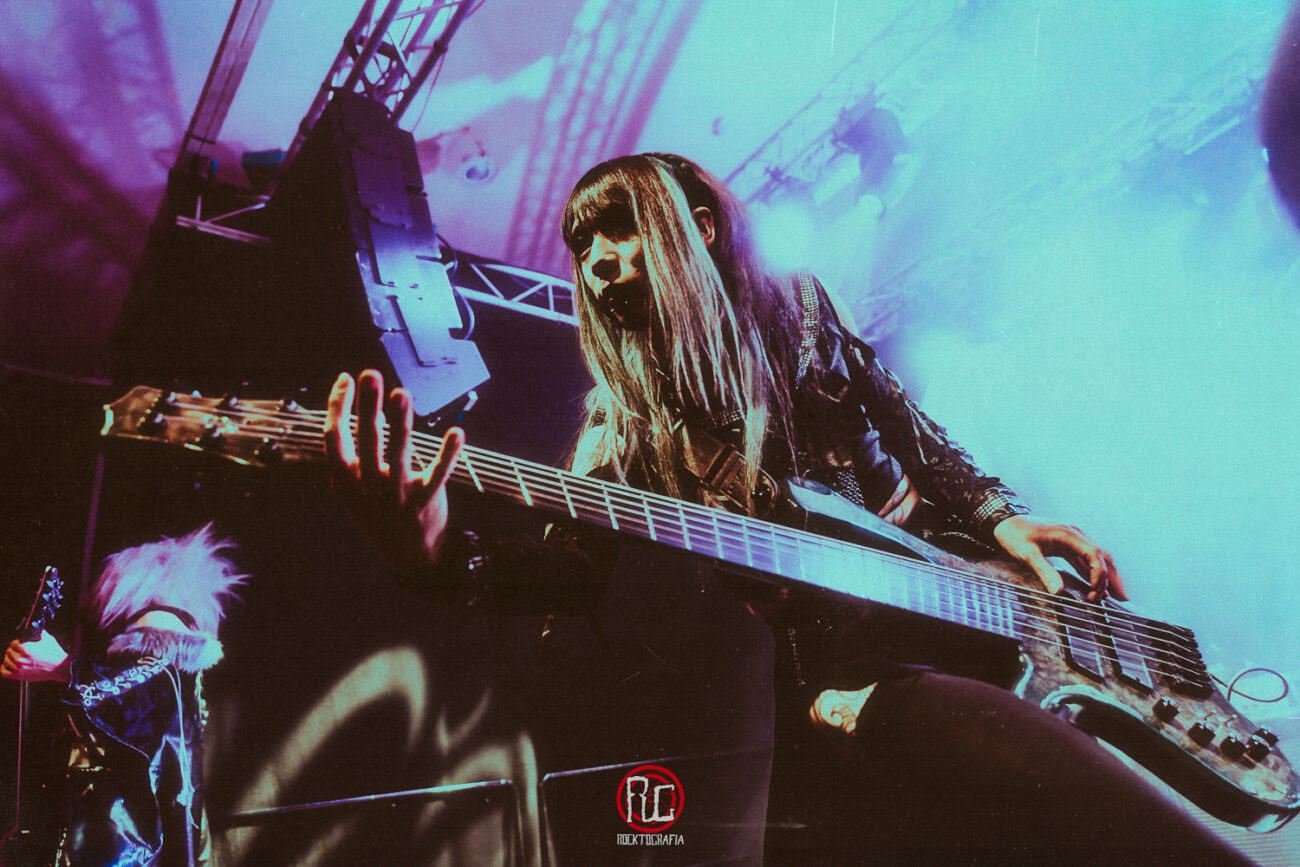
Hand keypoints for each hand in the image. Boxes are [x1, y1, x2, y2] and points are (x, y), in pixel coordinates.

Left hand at [1, 634, 69, 682]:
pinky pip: (4, 672)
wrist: (60, 667)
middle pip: (8, 652)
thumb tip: (34, 627)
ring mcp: (19, 668)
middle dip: (13, 650)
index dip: (17, 643)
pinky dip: (4, 668)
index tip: (20, 644)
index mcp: (26, 649)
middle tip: (19, 651)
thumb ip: (38, 633)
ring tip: (15, 658)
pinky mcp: (19, 676)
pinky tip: (8, 665)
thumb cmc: (55, 654)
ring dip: (9, 659)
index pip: (13, 643)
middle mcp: (21, 659)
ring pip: (6, 661)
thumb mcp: (48, 639)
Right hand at [324, 370, 464, 570]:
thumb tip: (342, 404)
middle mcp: (368, 486)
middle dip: (367, 406)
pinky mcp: (426, 500)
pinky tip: (456, 433)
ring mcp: (398, 494)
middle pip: (366, 440)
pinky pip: (438, 474)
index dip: (337, 407)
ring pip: (399, 453)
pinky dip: (448, 454)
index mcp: (345, 481)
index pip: (334, 438)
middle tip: (370, 374)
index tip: (346, 379)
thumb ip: (347, 454)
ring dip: (400, 422)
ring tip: (402, 393)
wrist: (406, 556)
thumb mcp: (351, 489)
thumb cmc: (377, 510)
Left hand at [993, 514, 1126, 601]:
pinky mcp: (1066, 544)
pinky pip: (1085, 559)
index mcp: (1068, 534)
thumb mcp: (1026, 554)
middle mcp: (1075, 534)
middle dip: (1113, 577)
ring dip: (1105, 576)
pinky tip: (1096, 587)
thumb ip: (1043, 571)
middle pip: (1102, 556)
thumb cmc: (1014, 534)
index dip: (1099, 574)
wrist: (1003, 519)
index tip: (1096, 592)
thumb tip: (1058, 593)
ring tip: (1114, 597)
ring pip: (1096, 558)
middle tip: (1122, 599)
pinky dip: (1092, 573)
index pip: (1094, 554)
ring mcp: (1072, 539)